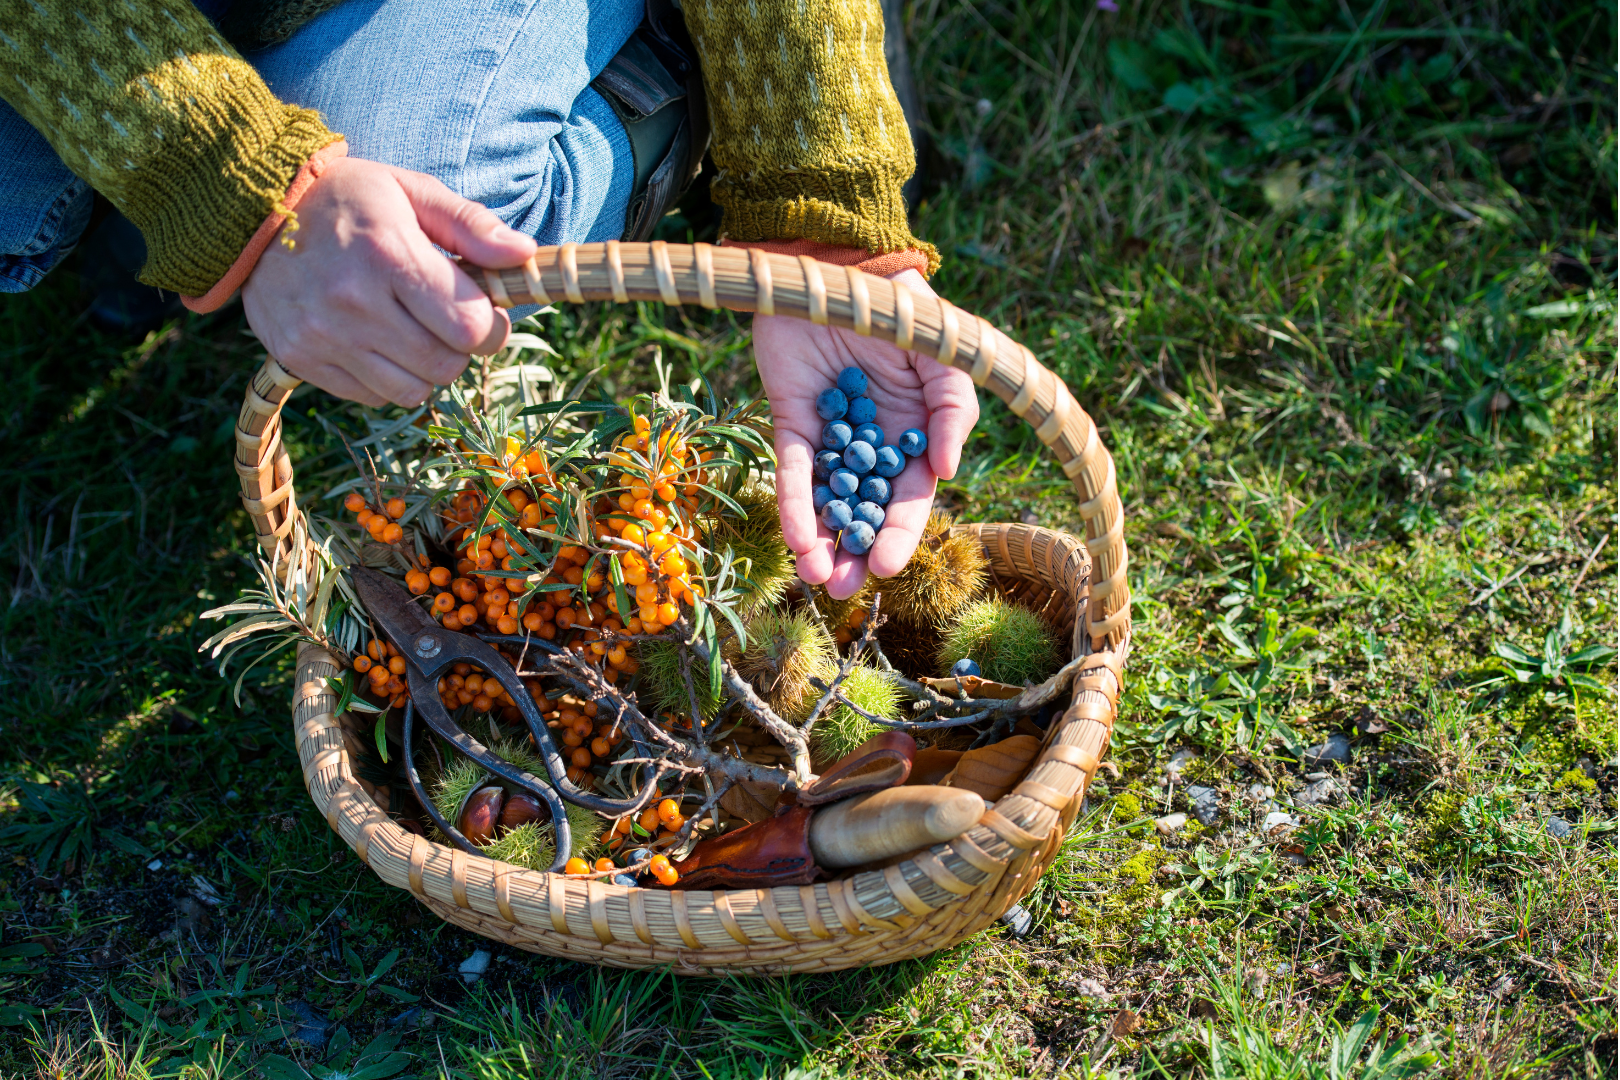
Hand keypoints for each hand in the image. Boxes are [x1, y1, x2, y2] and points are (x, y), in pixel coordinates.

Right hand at [241, 157, 536, 406]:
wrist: (251, 210)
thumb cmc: (348, 198)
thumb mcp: (411, 191)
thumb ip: (471, 225)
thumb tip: (525, 254)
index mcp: (388, 255)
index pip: (470, 327)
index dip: (490, 326)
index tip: (483, 311)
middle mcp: (353, 302)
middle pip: (446, 365)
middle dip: (459, 348)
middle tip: (445, 319)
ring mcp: (322, 336)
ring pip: (412, 391)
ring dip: (424, 368)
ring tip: (409, 330)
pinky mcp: (299, 360)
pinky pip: (372, 397)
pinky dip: (385, 378)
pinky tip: (374, 340)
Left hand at [754, 269, 979, 599]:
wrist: (837, 262)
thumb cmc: (899, 309)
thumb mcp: (943, 357)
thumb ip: (954, 410)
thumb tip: (945, 471)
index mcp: (914, 436)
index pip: (907, 499)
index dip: (898, 535)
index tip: (885, 567)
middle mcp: (872, 446)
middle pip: (863, 512)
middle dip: (855, 552)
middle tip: (842, 590)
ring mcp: (829, 436)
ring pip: (826, 502)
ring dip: (821, 542)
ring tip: (816, 576)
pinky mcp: (790, 421)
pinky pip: (793, 470)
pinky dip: (794, 505)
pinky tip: (795, 538)